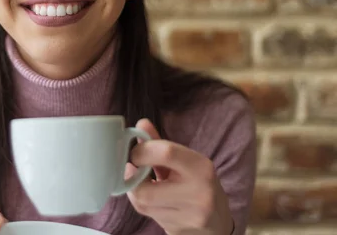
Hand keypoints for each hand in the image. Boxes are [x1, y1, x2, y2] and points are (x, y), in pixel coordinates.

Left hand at [126, 119, 233, 234]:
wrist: (217, 222)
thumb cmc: (198, 184)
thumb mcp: (185, 161)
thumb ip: (160, 144)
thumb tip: (140, 124)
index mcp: (201, 168)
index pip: (165, 153)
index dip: (142, 151)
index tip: (135, 152)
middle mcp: (198, 193)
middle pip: (145, 189)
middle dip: (132, 177)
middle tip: (132, 168)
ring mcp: (189, 216)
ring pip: (143, 203)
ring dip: (134, 189)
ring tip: (141, 181)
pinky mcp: (179, 229)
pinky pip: (147, 214)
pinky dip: (142, 202)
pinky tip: (149, 195)